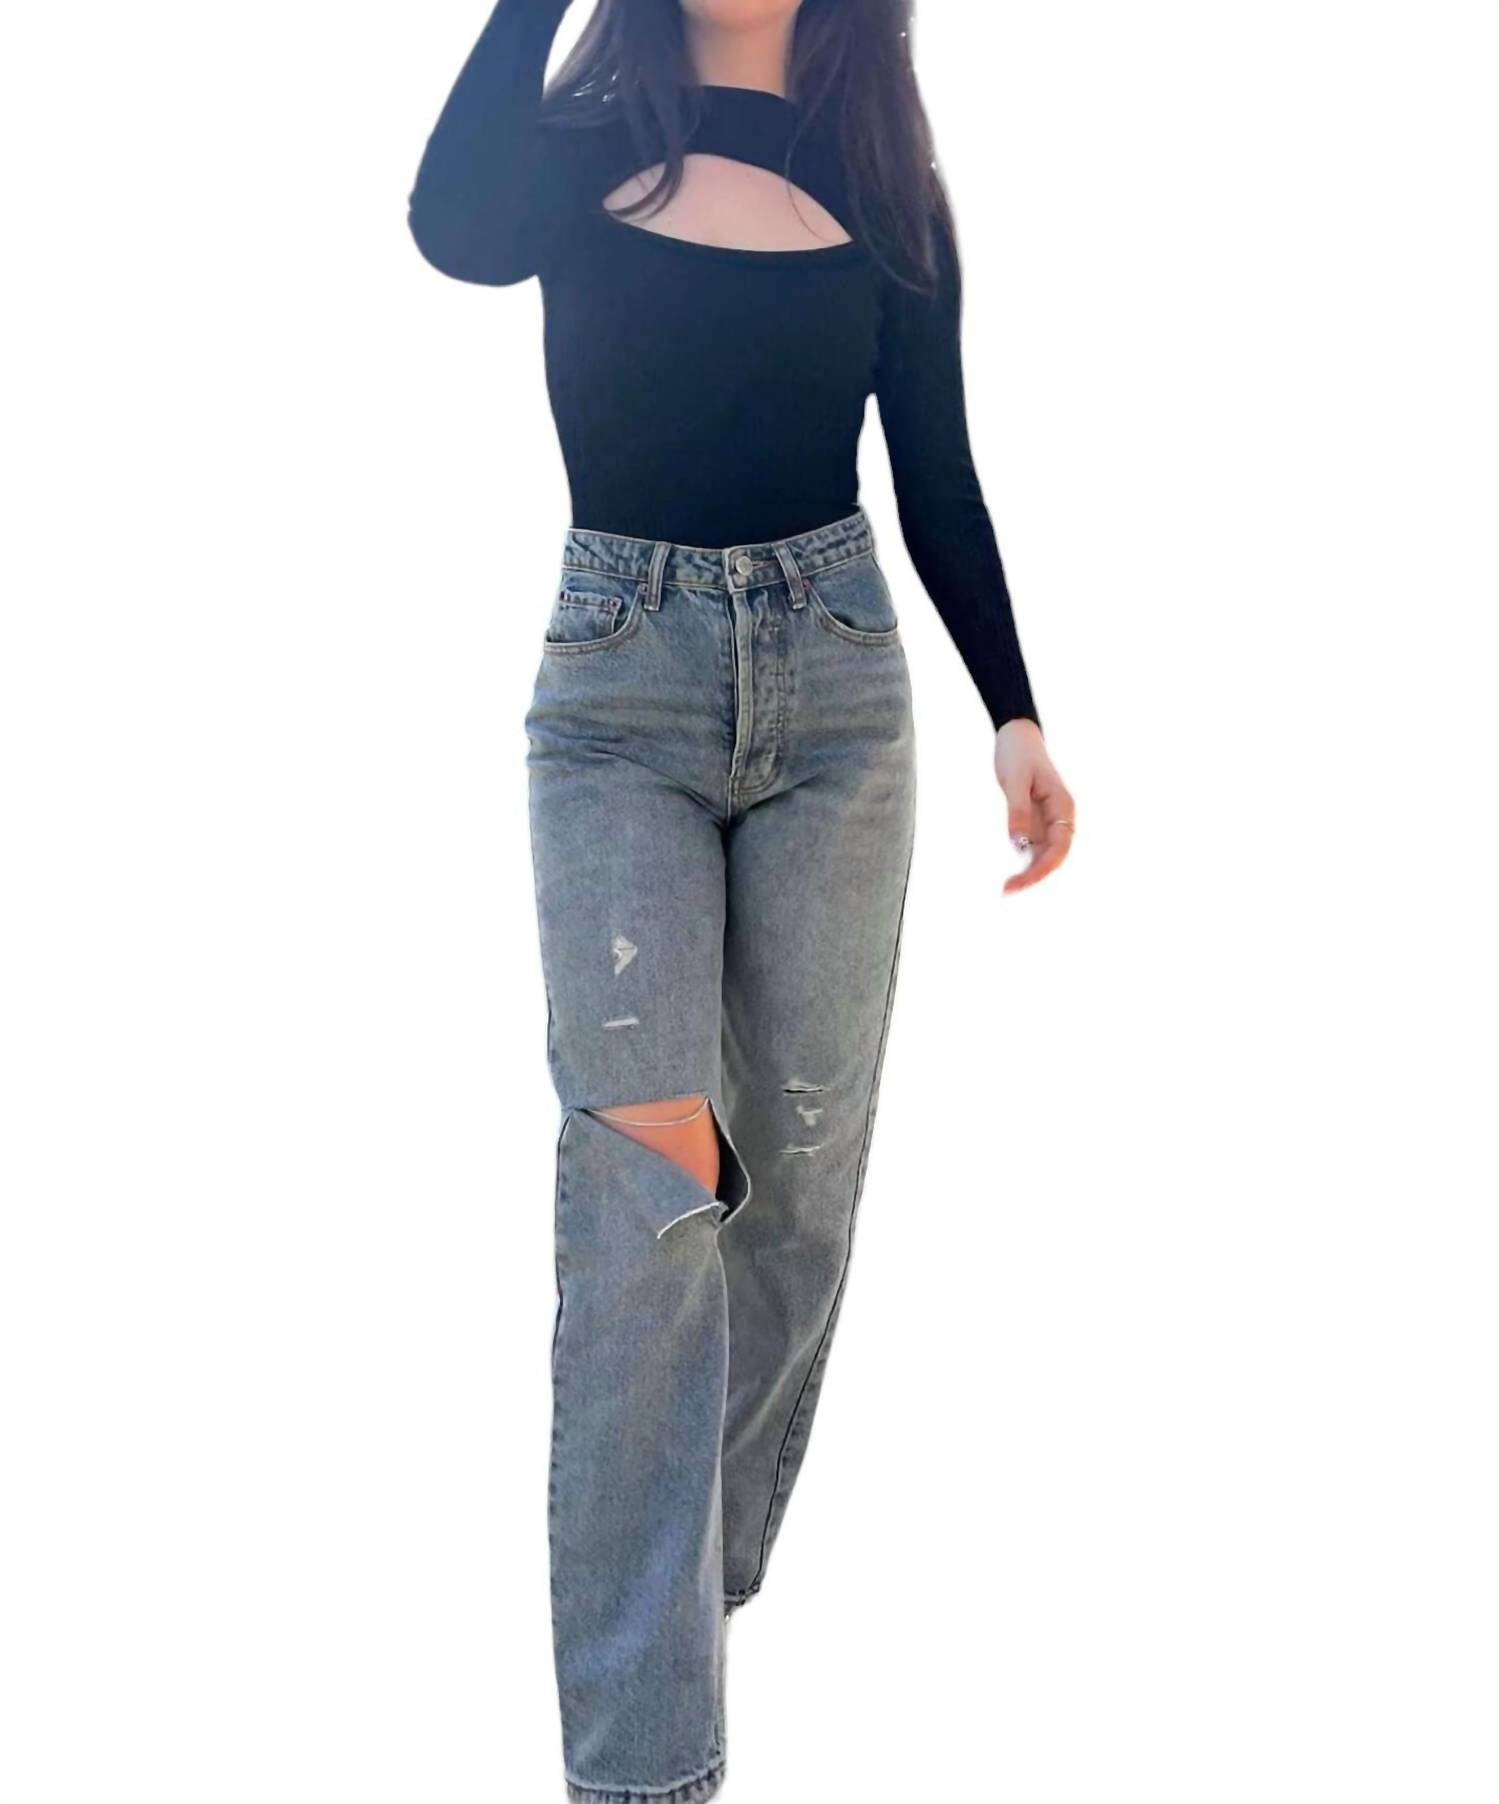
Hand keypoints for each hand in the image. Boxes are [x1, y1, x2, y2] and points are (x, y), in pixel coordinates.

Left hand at [993, 719, 1074, 894]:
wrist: (1017, 737)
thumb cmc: (1018, 754)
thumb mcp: (1014, 780)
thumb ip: (1017, 811)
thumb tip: (1017, 844)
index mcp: (1063, 807)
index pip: (1059, 847)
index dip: (1043, 868)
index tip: (1021, 881)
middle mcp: (1060, 819)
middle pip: (1054, 857)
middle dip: (1034, 877)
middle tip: (1007, 891)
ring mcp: (1048, 822)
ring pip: (1044, 857)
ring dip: (1028, 874)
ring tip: (1006, 889)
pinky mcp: (1036, 823)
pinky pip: (1033, 849)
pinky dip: (1023, 863)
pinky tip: (1009, 875)